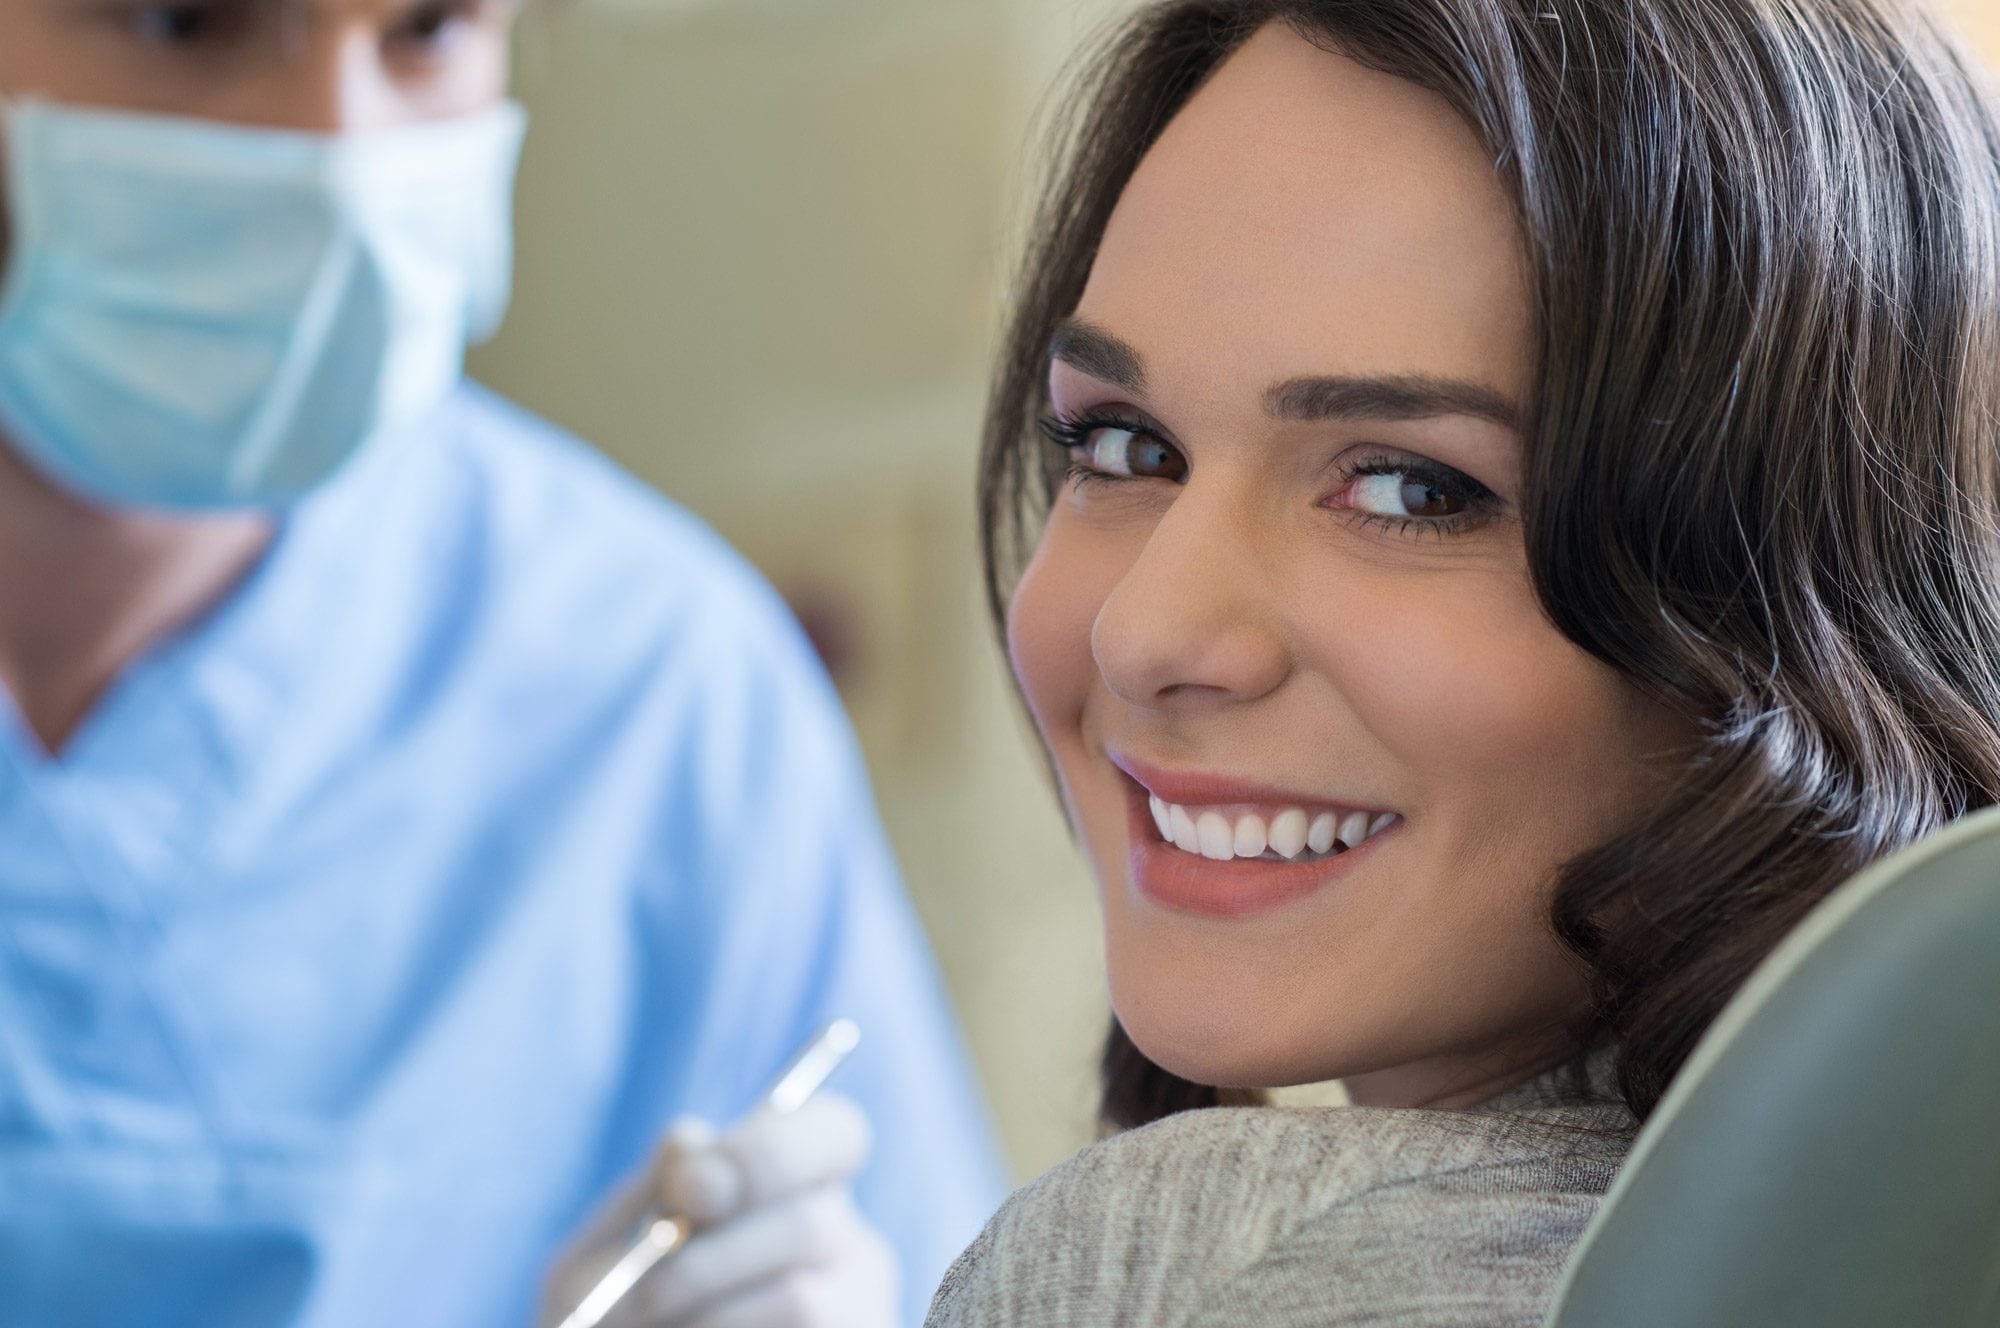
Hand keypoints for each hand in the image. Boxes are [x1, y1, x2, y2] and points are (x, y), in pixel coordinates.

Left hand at [543, 1093, 899, 1327]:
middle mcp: (847, 1244)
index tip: (692, 1190)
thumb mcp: (606, 1256)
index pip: (835, 1131)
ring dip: (708, 1316)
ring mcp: (861, 1309)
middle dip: (711, 1259)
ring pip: (800, 1298)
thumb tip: (692, 1139)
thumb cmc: (611, 1321)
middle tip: (651, 1294)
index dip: (770, 1150)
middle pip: (812, 1222)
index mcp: (795, 1190)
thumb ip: (649, 1194)